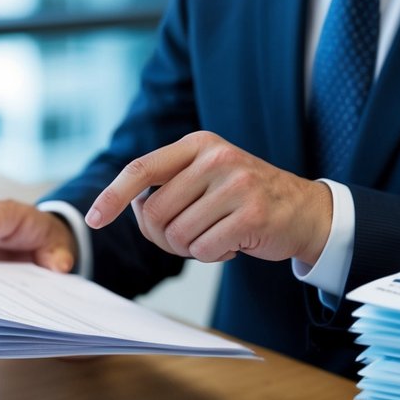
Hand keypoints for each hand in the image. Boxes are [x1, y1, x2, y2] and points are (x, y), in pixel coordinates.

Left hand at [84, 132, 332, 264]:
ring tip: (218, 235)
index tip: (94, 219)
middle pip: (154, 214)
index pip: (141, 169)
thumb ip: (170, 185)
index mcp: (199, 143)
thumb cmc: (246, 199)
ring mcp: (236, 184)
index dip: (112, 196)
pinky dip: (214, 256)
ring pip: (178, 236)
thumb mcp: (208, 176)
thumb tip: (129, 208)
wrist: (305, 210)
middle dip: (163, 237)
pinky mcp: (251, 214)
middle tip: (190, 237)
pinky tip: (235, 243)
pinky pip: (205, 250)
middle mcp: (216, 158)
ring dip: (192, 248)